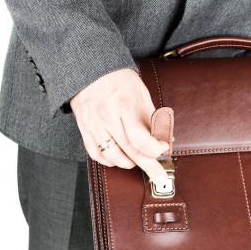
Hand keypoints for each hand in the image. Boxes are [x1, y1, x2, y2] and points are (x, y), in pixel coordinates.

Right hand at [70, 68, 169, 184]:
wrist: (91, 70)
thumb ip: (153, 119)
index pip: (140, 139)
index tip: (163, 148)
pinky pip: (96, 154)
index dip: (155, 149)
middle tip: (161, 178)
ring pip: (113, 157)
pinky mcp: (84, 129)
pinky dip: (110, 162)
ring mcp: (94, 125)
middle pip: (130, 151)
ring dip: (129, 164)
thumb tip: (166, 139)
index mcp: (124, 106)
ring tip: (139, 161)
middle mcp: (107, 118)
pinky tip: (119, 159)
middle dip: (149, 167)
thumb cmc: (120, 81)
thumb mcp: (142, 95)